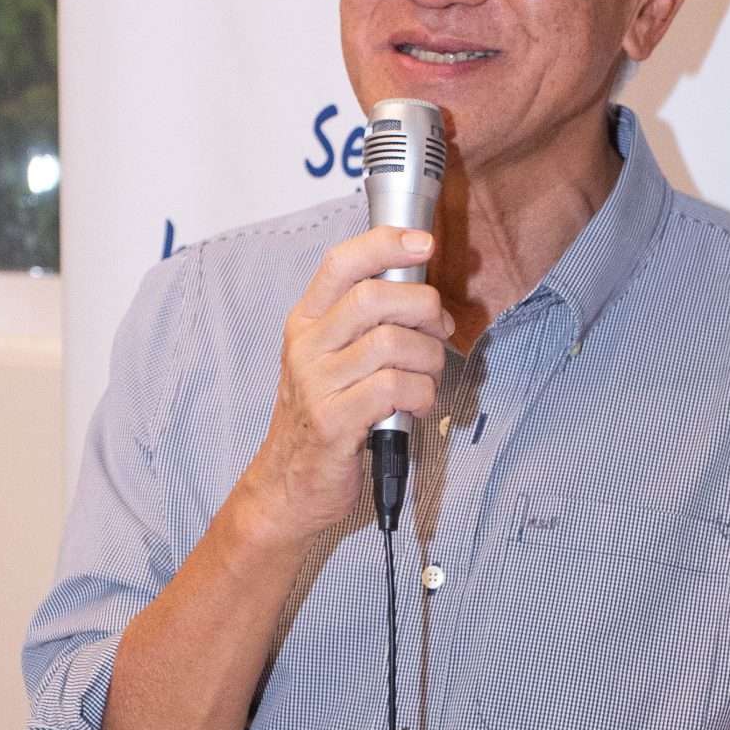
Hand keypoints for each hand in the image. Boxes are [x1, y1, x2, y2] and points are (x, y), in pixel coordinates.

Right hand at [240, 229, 454, 542]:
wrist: (290, 485)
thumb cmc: (324, 418)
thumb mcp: (332, 361)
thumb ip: (366, 326)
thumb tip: (423, 295)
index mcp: (306, 322)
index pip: (342, 263)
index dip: (386, 244)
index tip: (425, 244)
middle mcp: (306, 346)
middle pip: (375, 297)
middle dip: (424, 309)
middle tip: (439, 332)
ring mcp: (317, 383)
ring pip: (393, 344)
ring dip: (429, 361)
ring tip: (426, 379)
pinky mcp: (333, 420)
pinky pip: (395, 388)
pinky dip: (421, 395)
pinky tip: (416, 406)